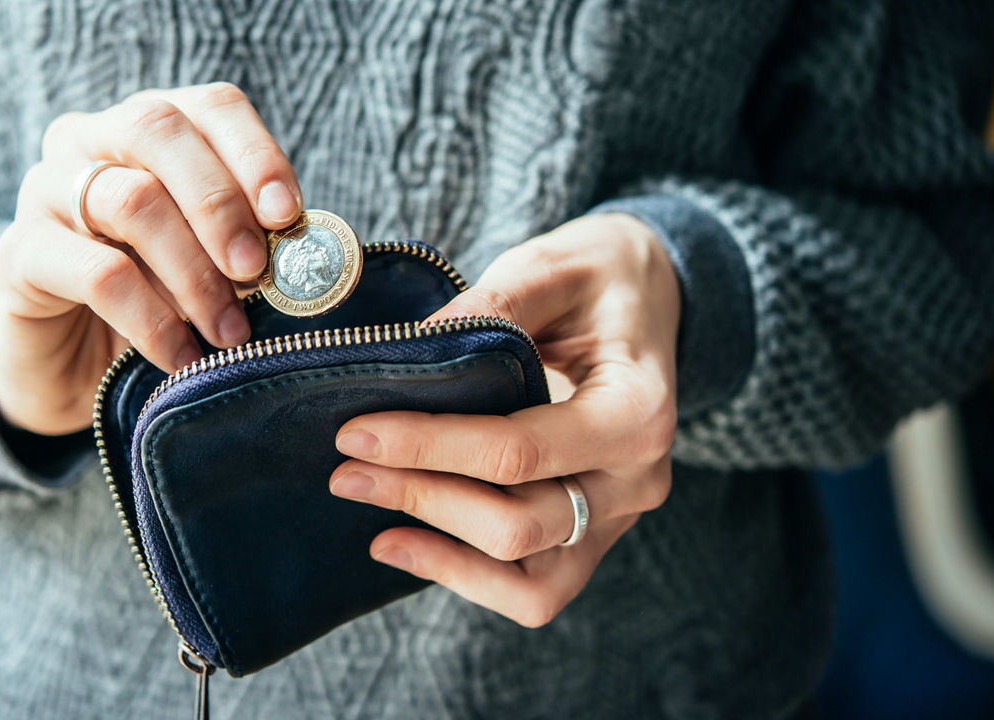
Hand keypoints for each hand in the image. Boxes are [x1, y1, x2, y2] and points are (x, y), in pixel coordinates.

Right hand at [0, 83, 300, 434]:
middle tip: (255, 270)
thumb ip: (249, 244)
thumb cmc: (156, 304)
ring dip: (194, 273)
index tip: (288, 214)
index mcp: (151, 129)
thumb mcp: (210, 266)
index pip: (211, 106)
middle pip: (160, 130)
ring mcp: (45, 189)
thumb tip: (305, 250)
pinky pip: (96, 273)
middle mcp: (90, 140)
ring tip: (229, 331)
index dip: (255, 153)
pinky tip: (181, 357)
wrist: (72, 371)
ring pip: (131, 200)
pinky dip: (151, 319)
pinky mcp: (18, 253)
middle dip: (220, 204)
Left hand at [329, 214, 679, 626]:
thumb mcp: (553, 268)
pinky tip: (400, 541)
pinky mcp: (591, 535)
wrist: (647, 298)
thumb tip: (408, 353)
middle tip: (346, 468)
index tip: (357, 432)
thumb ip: (492, 306)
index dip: (429, 448)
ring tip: (369, 508)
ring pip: (527, 579)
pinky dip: (464, 574)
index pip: (520, 451)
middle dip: (421, 497)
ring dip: (438, 548)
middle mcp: (636, 480)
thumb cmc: (600, 278)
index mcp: (637, 412)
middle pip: (517, 524)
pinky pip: (532, 588)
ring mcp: (616, 518)